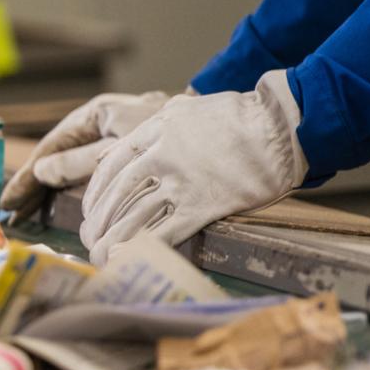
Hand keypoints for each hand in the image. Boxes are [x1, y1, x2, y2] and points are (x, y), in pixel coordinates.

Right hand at [0, 90, 171, 217]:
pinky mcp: (139, 156)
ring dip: (56, 191)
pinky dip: (84, 192)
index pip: (53, 145)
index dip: (30, 174)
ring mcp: (122, 140)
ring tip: (32, 212)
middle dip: (37, 184)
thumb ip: (82, 160)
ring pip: (80, 167)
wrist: (237, 131)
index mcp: (100, 113)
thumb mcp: (122, 150)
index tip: (11, 199)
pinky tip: (73, 211)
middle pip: (61, 156)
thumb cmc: (180, 134)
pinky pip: (102, 174)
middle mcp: (107, 123)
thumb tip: (43, 171)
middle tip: (13, 210)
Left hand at [79, 72, 306, 265]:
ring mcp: (181, 181)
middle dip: (97, 222)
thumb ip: (160, 125)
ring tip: (101, 257)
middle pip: (116, 196)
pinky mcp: (203, 205)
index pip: (111, 166)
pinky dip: (141, 249)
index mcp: (154, 131)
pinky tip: (127, 260)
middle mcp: (161, 156)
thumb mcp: (188, 110)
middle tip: (89, 239)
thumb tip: (138, 143)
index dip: (95, 193)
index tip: (90, 210)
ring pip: (133, 217)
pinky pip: (164, 232)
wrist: (280, 127)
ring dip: (113, 241)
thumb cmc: (240, 117)